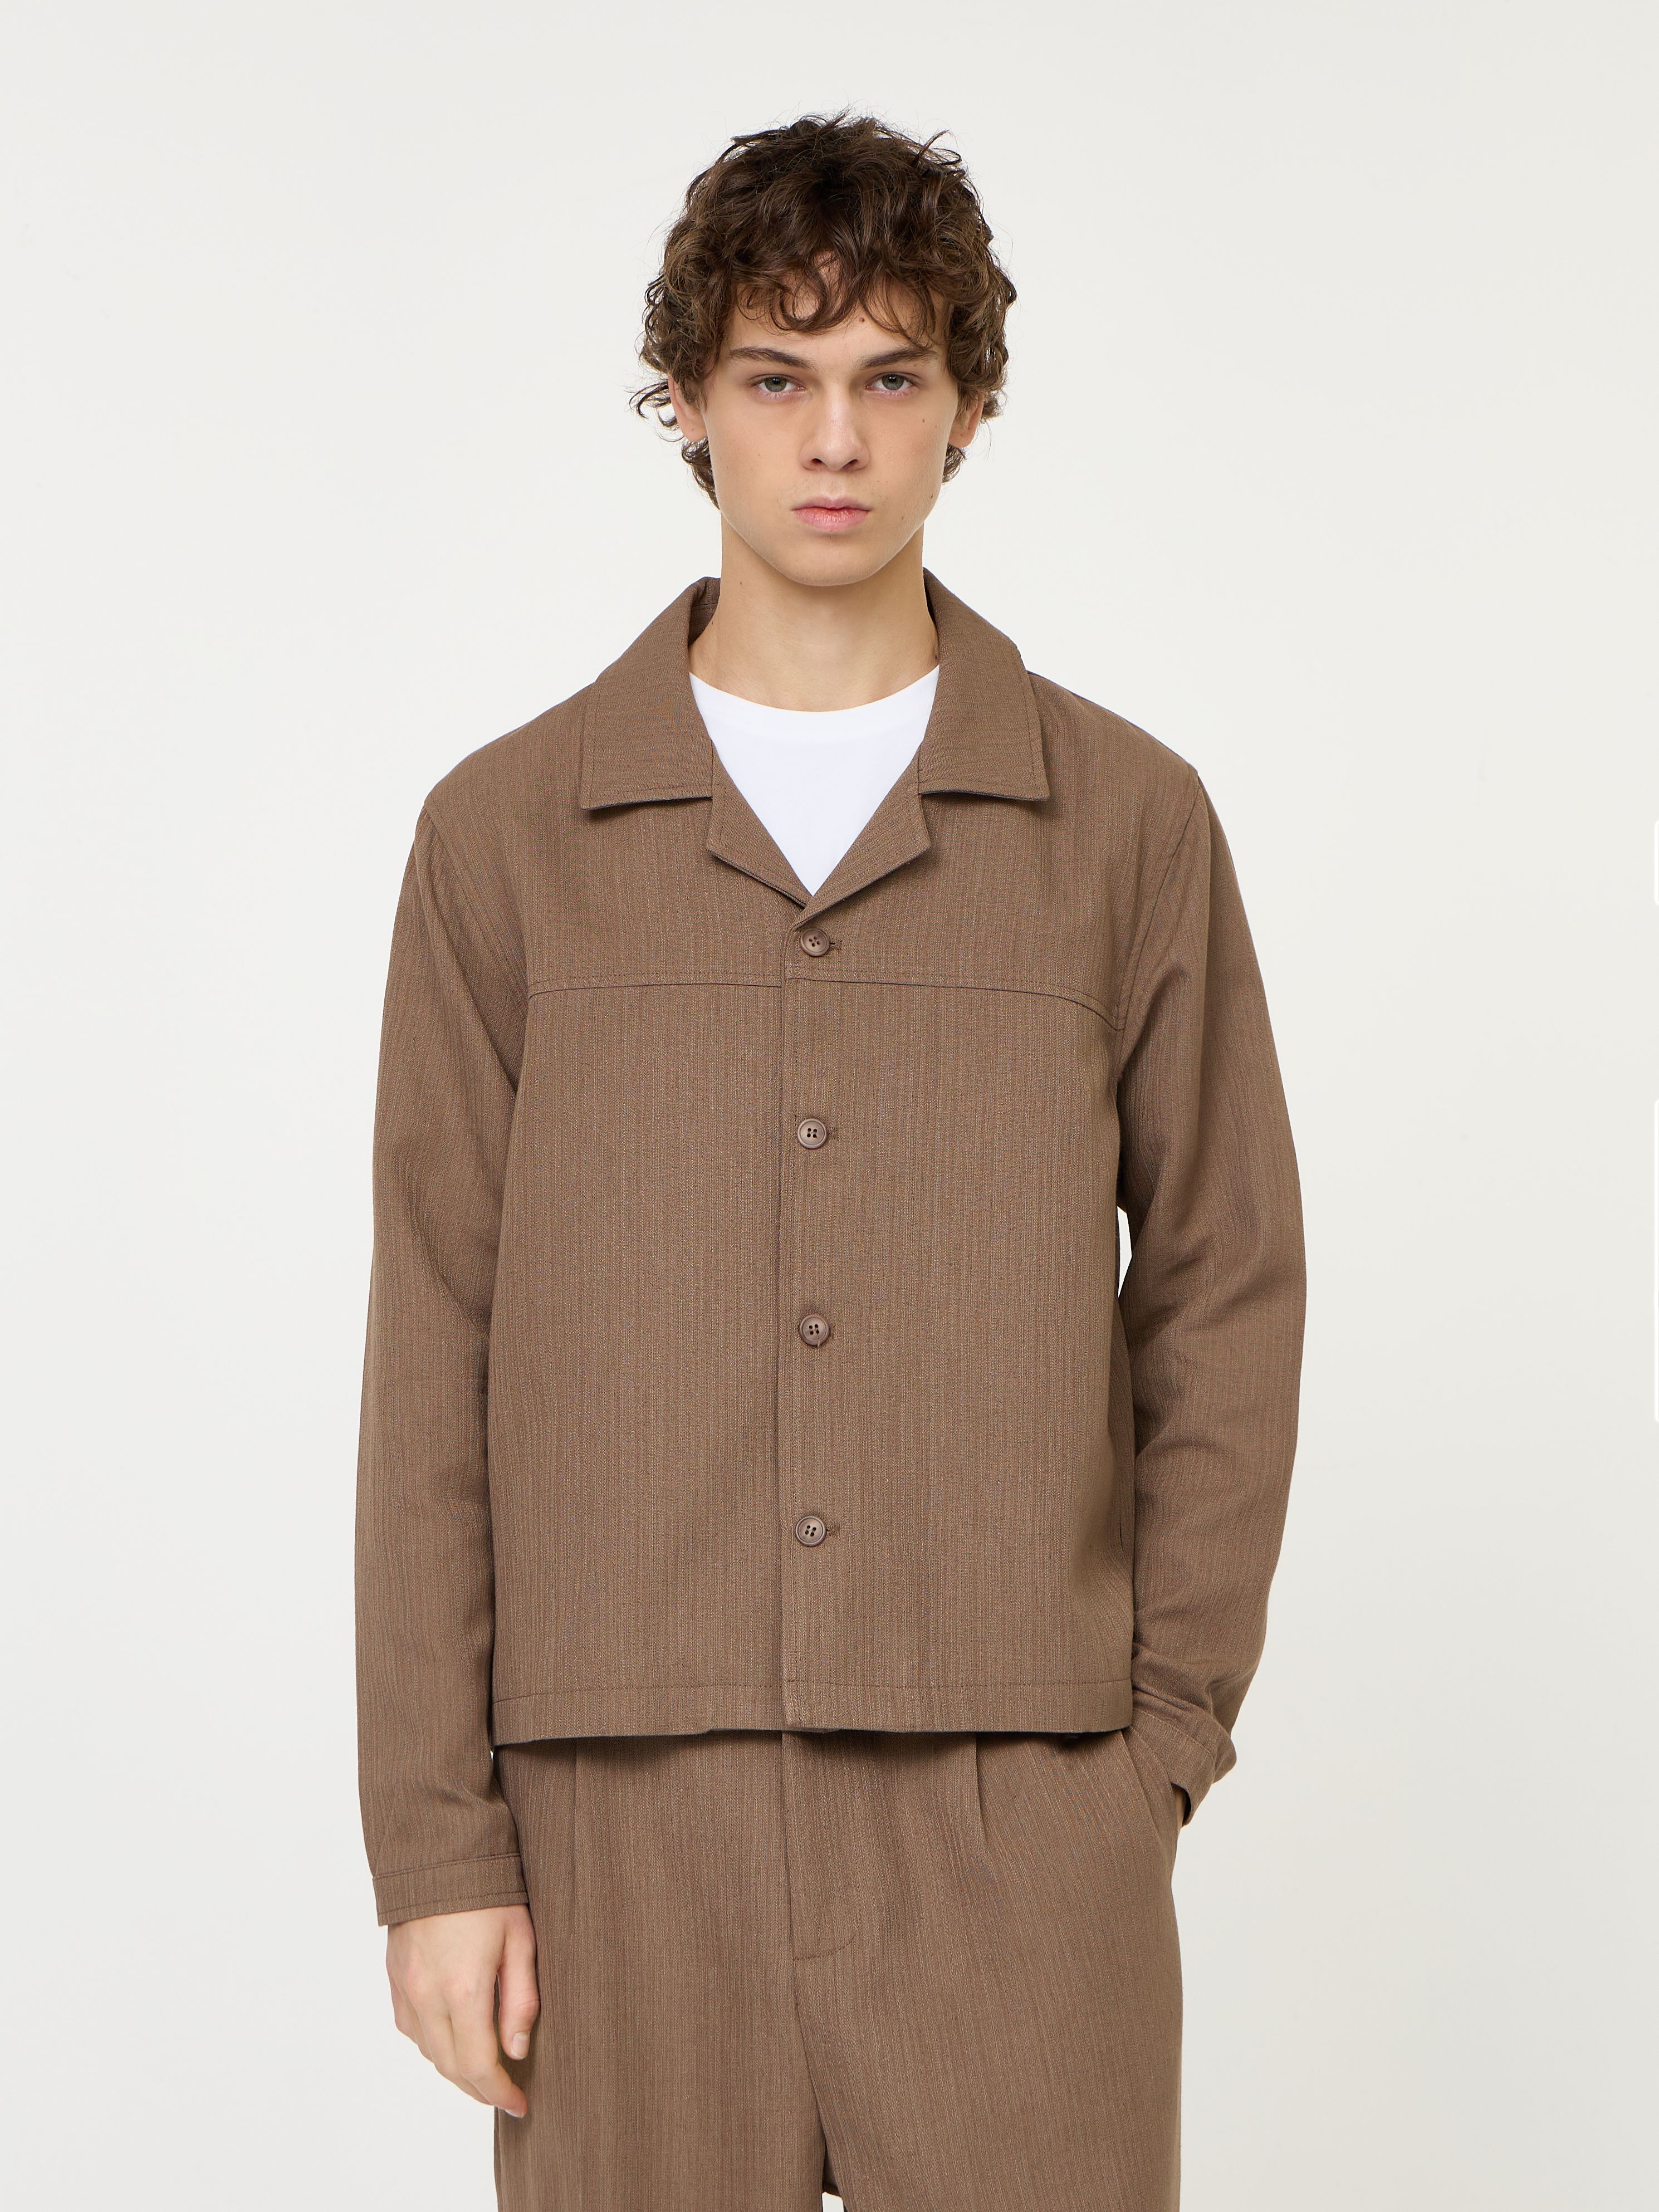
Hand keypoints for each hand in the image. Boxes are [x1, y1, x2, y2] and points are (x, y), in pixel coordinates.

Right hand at [385, 1904, 538, 2116]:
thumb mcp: (521, 1940)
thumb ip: (521, 2000)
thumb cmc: (489, 1891)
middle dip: (479, 2089)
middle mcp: (427, 1995)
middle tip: (504, 2095)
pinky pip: (410, 2027)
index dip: (499, 2093)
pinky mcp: (394, 1976)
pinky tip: (452, 2036)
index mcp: (463, 1988)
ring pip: (428, 2051)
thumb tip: (516, 2051)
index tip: (519, 2104)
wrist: (440, 1853)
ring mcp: (406, 1987)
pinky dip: (432, 2042)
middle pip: (450, 2067)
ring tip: (483, 2070)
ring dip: (455, 2068)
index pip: (478, 2066)